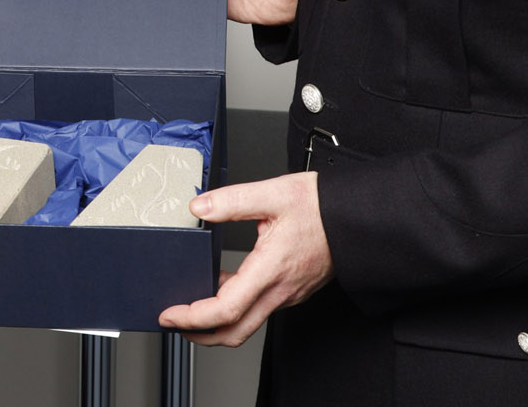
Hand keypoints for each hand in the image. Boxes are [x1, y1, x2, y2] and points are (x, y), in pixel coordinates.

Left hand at [157, 172, 332, 346]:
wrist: (357, 218)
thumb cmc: (323, 207)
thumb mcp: (274, 193)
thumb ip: (232, 200)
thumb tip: (200, 206)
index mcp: (271, 269)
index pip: (226, 309)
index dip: (193, 317)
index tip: (170, 314)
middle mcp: (280, 290)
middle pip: (234, 332)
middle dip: (199, 334)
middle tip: (173, 322)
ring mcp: (287, 293)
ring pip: (247, 323)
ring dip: (217, 322)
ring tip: (192, 306)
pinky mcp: (292, 289)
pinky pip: (259, 308)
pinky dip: (235, 308)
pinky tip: (222, 285)